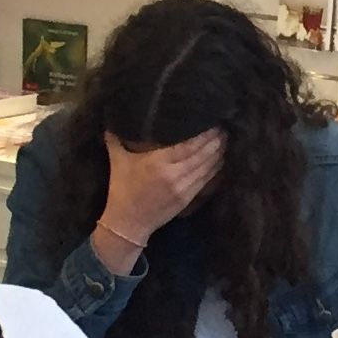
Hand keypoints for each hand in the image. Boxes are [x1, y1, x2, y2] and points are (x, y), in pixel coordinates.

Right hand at [95, 130, 226, 268]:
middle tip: (222, 126)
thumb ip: (115, 138)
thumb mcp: (118, 161)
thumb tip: (112, 115)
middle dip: (216, 139)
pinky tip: (220, 157)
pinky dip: (216, 167)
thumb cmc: (122, 189)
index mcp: (158, 162)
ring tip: (225, 139)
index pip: (189, 144)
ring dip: (219, 152)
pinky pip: (208, 179)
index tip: (212, 121)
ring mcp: (184, 187)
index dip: (204, 133)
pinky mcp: (188, 197)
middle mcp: (174, 174)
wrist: (127, 223)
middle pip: (203, 153)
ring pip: (209, 166)